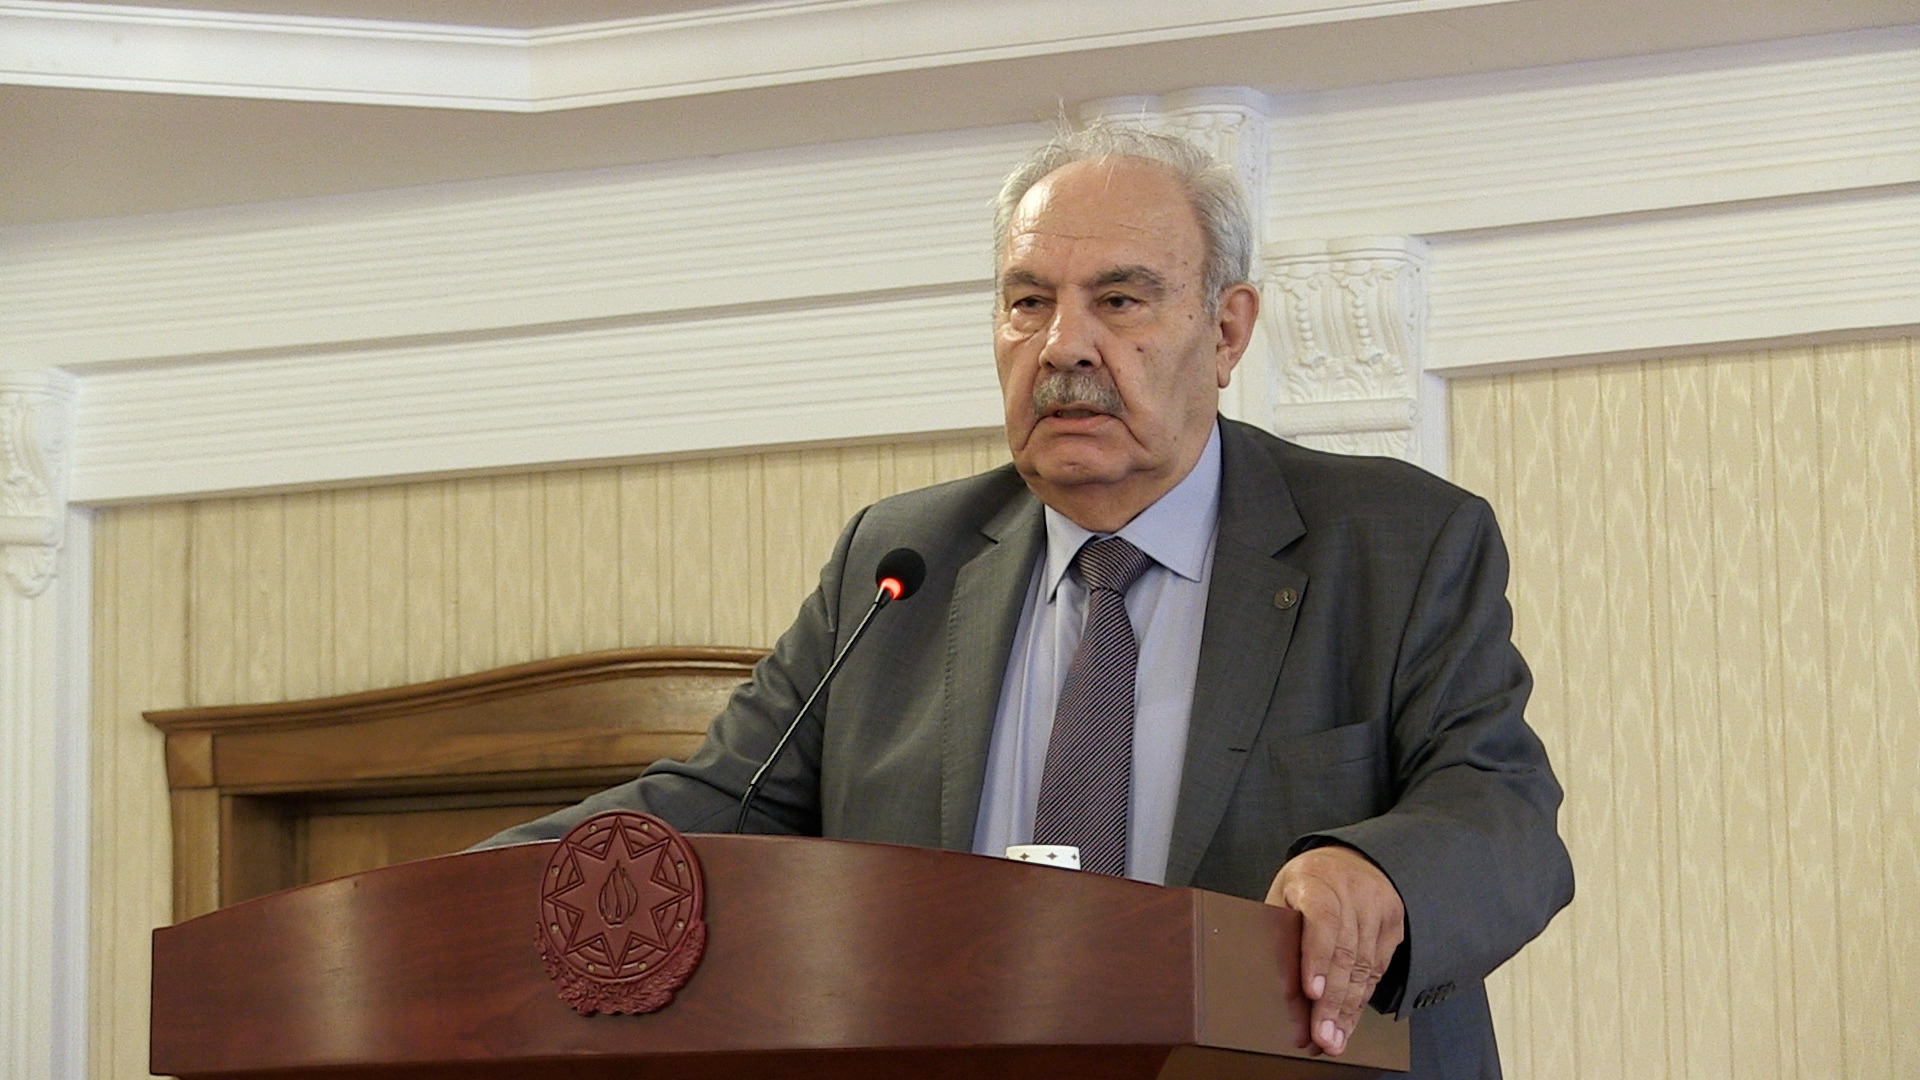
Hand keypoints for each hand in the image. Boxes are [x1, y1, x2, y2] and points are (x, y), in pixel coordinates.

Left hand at [1265, 845, 1404, 1056]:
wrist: (1350, 859)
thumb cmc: (1307, 884)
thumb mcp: (1283, 895)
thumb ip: (1280, 930)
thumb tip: (1273, 982)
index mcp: (1316, 880)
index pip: (1320, 918)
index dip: (1317, 957)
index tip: (1311, 991)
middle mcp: (1352, 892)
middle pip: (1345, 953)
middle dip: (1333, 1002)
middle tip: (1322, 1036)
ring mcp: (1378, 908)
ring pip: (1365, 968)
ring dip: (1348, 1010)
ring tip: (1334, 1040)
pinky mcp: (1394, 925)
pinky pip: (1379, 970)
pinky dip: (1362, 1000)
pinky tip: (1349, 1022)